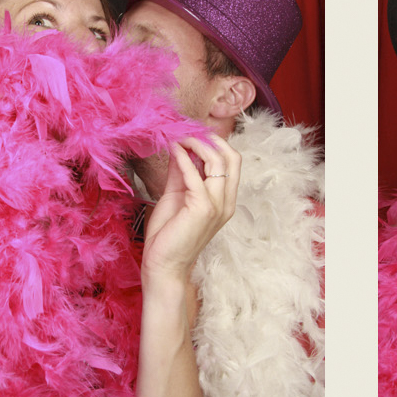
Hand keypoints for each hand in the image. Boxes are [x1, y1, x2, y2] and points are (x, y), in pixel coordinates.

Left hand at [140, 134, 239, 288]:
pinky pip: (194, 173)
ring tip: (178, 136)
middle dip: (211, 138)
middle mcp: (226, 202)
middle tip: (189, 130)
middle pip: (232, 157)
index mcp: (225, 200)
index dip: (215, 143)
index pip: (232, 162)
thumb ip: (181, 175)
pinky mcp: (201, 207)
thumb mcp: (177, 197)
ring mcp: (217, 205)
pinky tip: (173, 149)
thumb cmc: (169, 237)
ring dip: (196, 143)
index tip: (193, 132)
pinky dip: (183, 157)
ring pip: (217, 160)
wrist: (164, 267)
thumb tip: (179, 149)